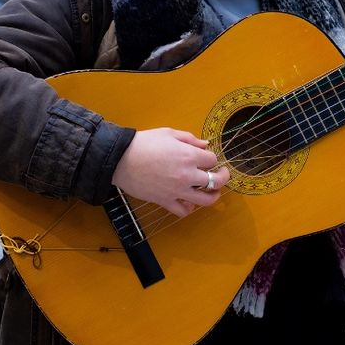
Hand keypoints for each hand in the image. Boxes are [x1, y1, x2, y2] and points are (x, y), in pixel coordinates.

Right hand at [112, 128, 229, 216]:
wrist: (121, 159)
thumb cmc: (145, 143)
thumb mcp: (169, 133)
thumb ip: (190, 139)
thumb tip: (205, 145)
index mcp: (189, 156)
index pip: (212, 160)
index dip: (212, 157)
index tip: (207, 157)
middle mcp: (187, 175)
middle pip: (216, 181)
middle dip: (223, 177)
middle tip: (222, 174)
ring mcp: (177, 190)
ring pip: (205, 200)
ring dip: (213, 196)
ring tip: (214, 192)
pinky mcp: (165, 201)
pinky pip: (183, 211)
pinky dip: (189, 208)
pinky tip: (190, 202)